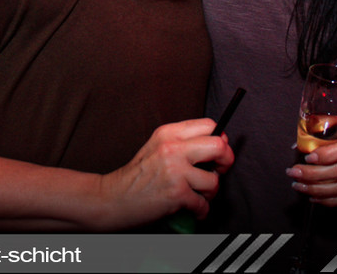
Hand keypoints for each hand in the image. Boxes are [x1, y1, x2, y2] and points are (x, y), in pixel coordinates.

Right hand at [98, 119, 233, 229]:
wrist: (110, 199)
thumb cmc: (136, 177)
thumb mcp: (157, 148)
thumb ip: (182, 143)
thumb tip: (217, 145)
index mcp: (169, 133)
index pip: (209, 125)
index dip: (220, 140)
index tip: (217, 153)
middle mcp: (172, 148)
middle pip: (219, 146)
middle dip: (226, 161)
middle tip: (217, 172)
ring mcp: (175, 170)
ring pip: (214, 180)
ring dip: (209, 193)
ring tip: (197, 196)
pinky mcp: (176, 193)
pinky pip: (203, 204)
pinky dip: (200, 211)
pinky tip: (191, 210)